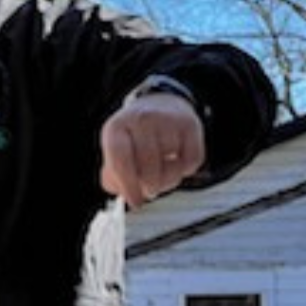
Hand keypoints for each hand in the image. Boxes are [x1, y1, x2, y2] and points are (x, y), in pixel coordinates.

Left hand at [100, 92, 205, 208]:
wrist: (161, 103)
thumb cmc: (135, 134)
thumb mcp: (115, 150)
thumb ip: (114, 177)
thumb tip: (125, 194)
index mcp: (116, 128)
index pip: (120, 162)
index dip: (128, 186)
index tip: (135, 202)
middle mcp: (141, 120)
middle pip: (148, 169)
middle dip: (150, 187)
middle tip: (150, 190)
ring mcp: (167, 120)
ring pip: (172, 169)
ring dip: (168, 180)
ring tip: (161, 171)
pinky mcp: (190, 125)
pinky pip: (192, 163)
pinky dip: (185, 170)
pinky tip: (176, 160)